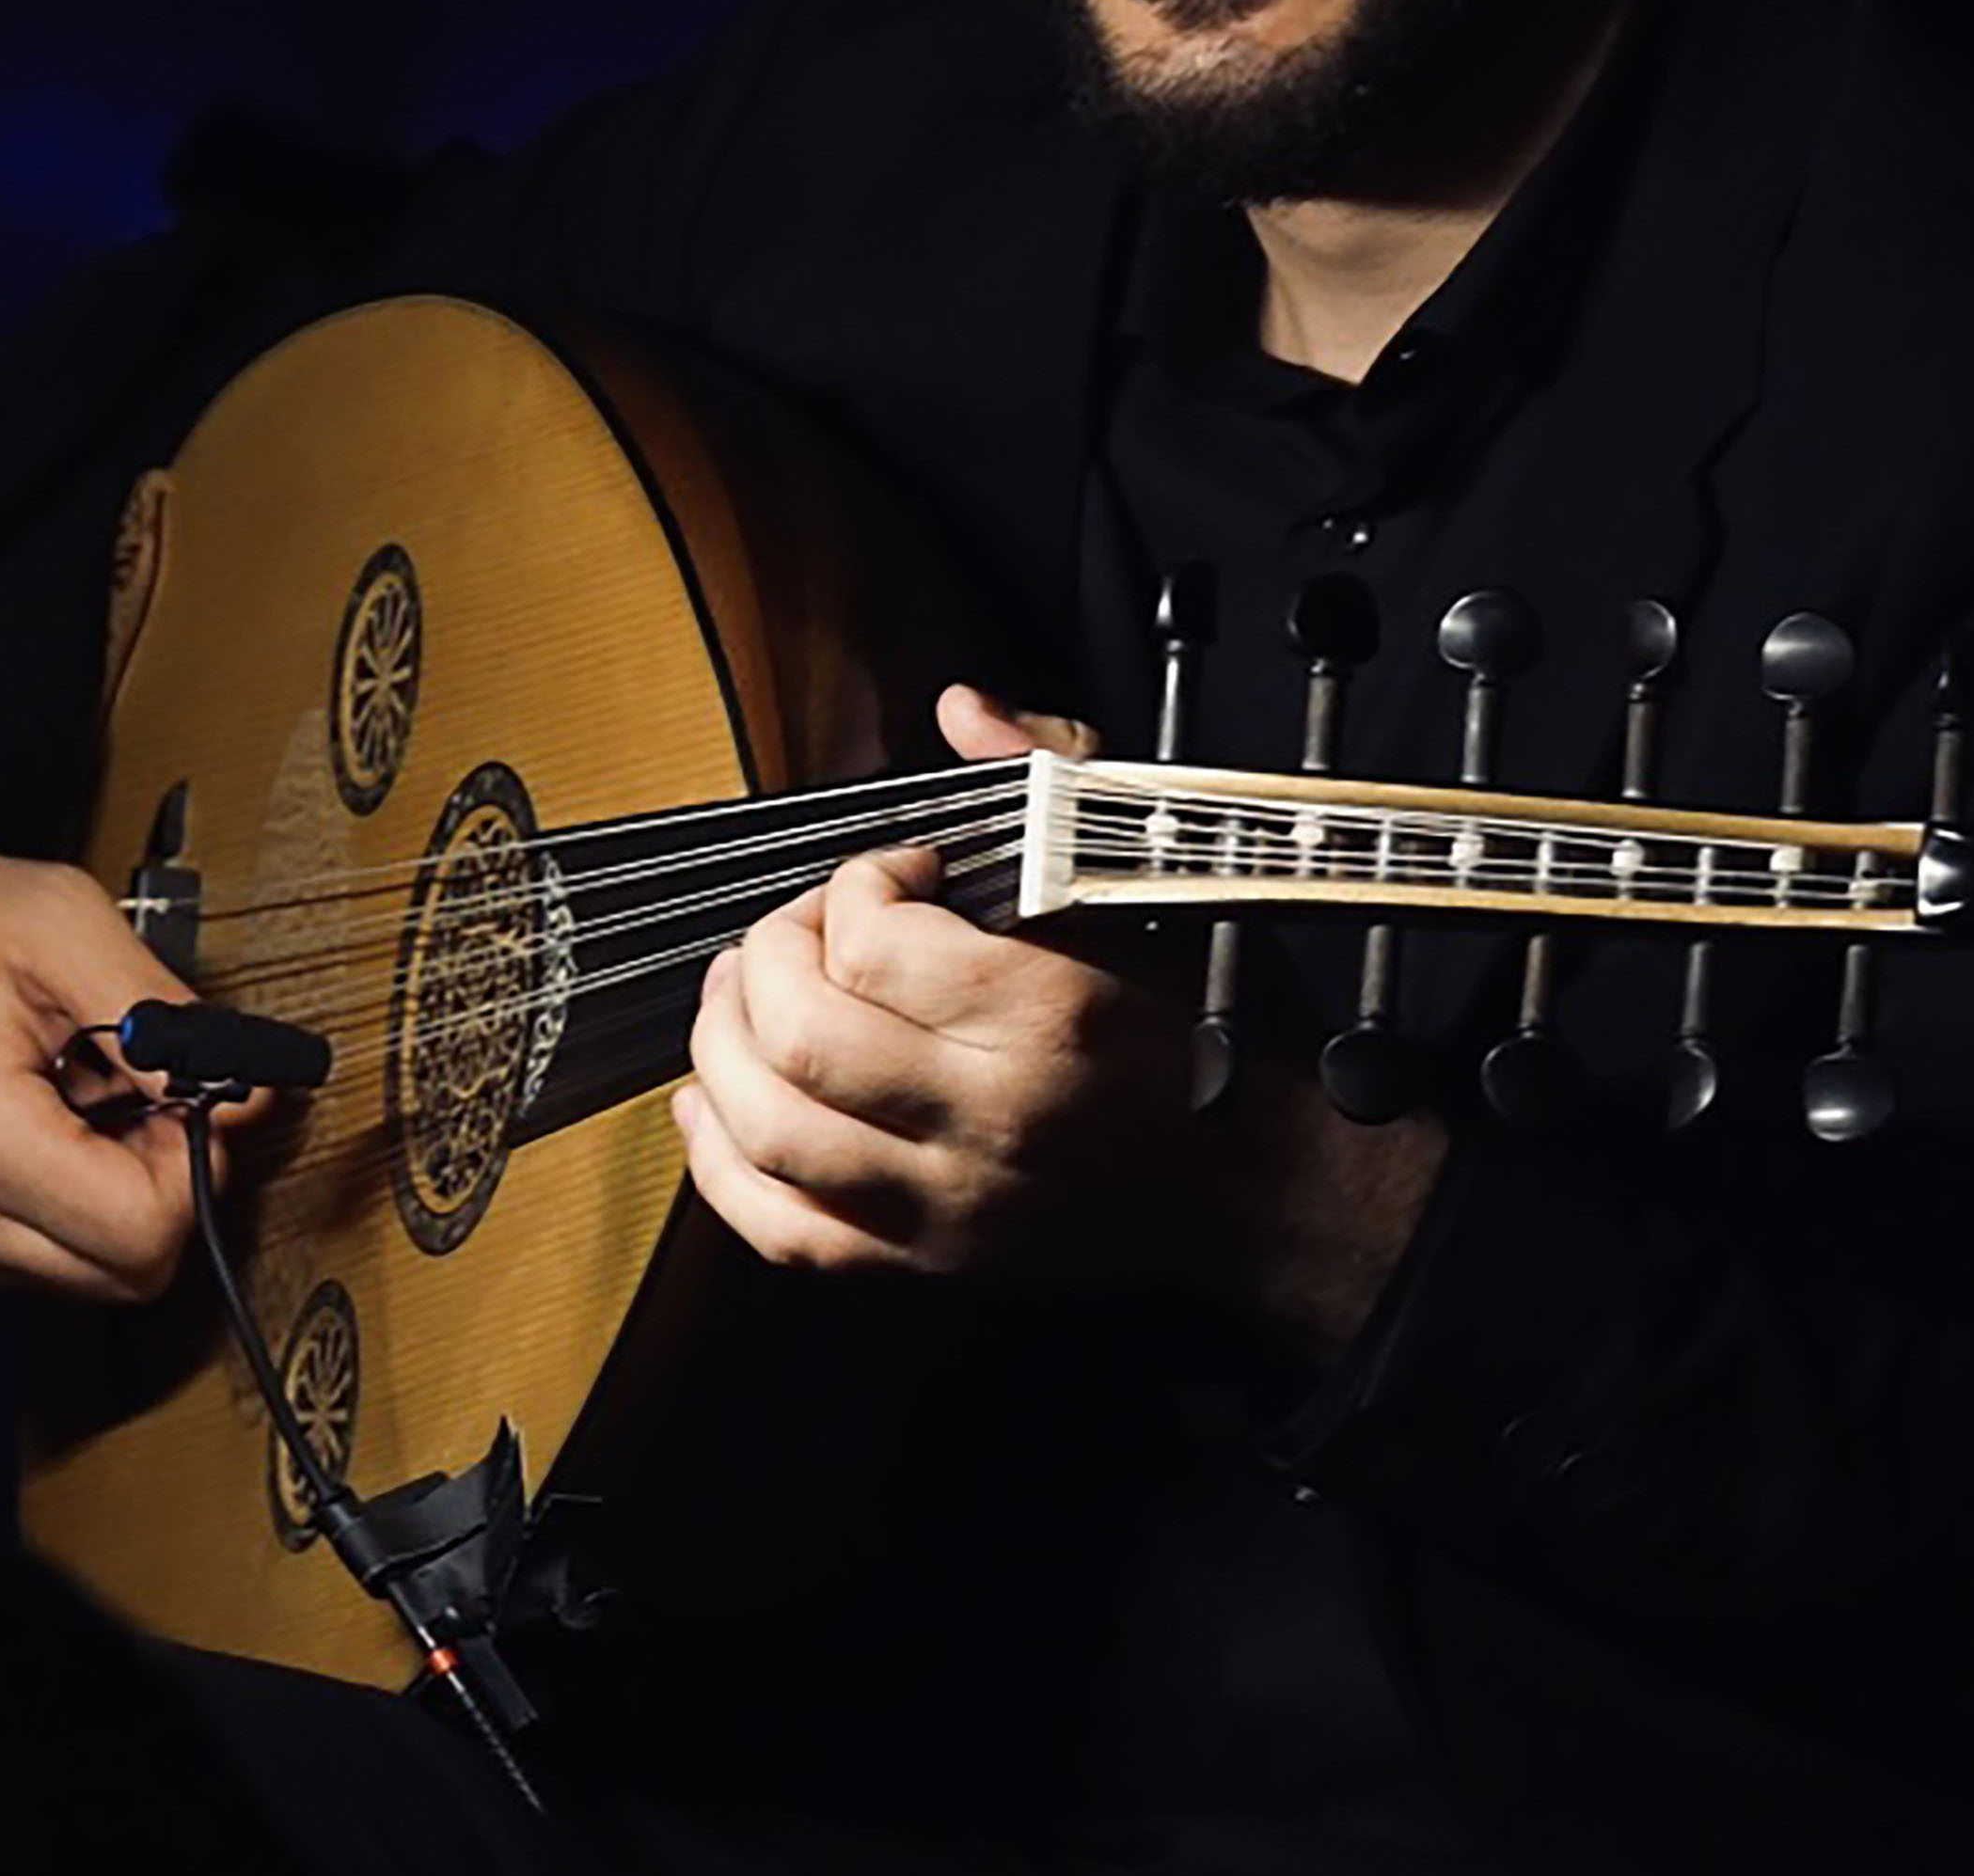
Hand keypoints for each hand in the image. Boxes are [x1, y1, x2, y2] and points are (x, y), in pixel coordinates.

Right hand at [0, 771, 238, 1299]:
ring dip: (117, 1190)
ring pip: (90, 1271)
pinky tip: (45, 1116)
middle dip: (162, 1181)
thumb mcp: (64, 922)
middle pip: (126, 1271)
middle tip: (142, 1086)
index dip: (194, 1162)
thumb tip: (245, 1089)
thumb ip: (165, 1013)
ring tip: (81, 1089)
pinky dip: (70, 1196)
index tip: (188, 1093)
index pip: (144, 1233)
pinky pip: (43, 1257)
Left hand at [676, 683, 1203, 1281]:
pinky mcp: (930, 1263)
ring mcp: (953, 1205)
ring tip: (737, 998)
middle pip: (801, 1037)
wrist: (1260, 1182)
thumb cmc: (1206, 1022)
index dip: (854, 884)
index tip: (888, 874)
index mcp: (1051, 1017)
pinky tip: (713, 1104)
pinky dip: (721, 1164)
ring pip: (771, 1131)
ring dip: (722, 1047)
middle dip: (767, 958)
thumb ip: (1049, 771)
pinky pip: (784, 1230)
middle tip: (797, 930)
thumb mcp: (1142, 878)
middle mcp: (992, 1120)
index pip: (876, 943)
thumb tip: (963, 709)